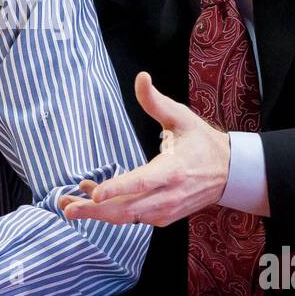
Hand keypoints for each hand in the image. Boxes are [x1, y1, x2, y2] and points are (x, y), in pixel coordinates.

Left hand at [57, 71, 229, 226]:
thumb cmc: (201, 142)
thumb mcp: (181, 118)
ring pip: (125, 217)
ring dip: (97, 212)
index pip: (140, 182)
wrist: (228, 173)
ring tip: (69, 203)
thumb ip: (156, 101)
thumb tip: (141, 77)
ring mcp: (165, 211)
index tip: (94, 193)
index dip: (117, 188)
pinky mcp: (162, 218)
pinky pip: (132, 217)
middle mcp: (168, 196)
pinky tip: (93, 196)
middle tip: (66, 206)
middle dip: (93, 210)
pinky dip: (110, 210)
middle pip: (126, 208)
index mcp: (172, 170)